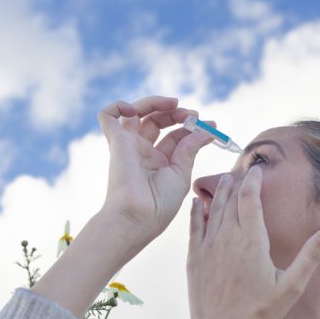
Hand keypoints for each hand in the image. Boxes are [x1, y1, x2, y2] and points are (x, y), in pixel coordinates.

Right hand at [97, 96, 214, 245]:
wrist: (137, 216)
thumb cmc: (159, 204)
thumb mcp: (182, 174)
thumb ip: (190, 149)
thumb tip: (207, 130)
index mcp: (159, 163)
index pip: (175, 136)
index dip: (192, 127)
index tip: (212, 125)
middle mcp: (143, 152)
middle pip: (157, 120)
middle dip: (176, 113)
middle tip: (193, 115)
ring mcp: (128, 146)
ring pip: (135, 112)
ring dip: (155, 102)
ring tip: (174, 104)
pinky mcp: (115, 141)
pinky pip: (107, 115)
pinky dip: (119, 105)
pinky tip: (135, 110)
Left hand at [182, 166, 319, 318]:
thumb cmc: (257, 313)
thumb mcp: (291, 287)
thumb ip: (310, 256)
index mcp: (252, 240)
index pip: (250, 197)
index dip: (253, 180)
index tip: (257, 168)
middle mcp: (227, 237)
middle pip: (231, 198)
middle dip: (238, 181)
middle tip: (243, 170)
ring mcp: (208, 246)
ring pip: (212, 209)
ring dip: (218, 191)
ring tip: (224, 179)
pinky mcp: (194, 257)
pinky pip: (194, 226)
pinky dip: (196, 211)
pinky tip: (196, 203)